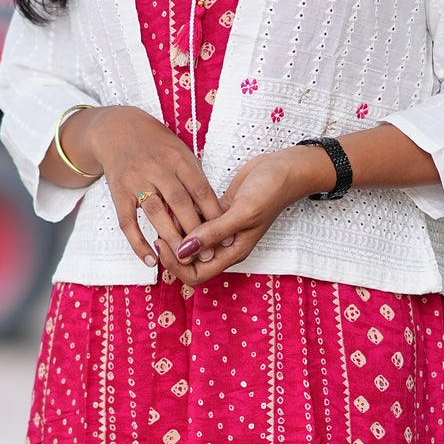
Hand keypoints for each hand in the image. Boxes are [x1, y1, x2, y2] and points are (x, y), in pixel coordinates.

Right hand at [75, 107, 229, 285]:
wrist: (116, 128)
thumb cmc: (157, 145)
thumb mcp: (181, 151)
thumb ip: (196, 178)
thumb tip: (217, 211)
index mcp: (179, 158)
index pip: (201, 189)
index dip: (214, 214)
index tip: (225, 236)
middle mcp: (158, 168)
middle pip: (180, 203)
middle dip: (195, 231)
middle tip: (207, 255)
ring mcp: (136, 180)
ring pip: (156, 213)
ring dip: (170, 238)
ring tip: (183, 260)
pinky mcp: (118, 192)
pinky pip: (128, 222)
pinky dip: (138, 243)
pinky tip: (151, 260)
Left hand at [173, 146, 333, 282]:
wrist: (285, 169)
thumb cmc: (271, 191)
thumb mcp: (243, 212)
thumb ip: (213, 233)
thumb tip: (184, 251)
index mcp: (232, 253)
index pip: (196, 274)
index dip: (176, 265)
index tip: (164, 243)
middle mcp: (225, 246)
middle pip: (189, 262)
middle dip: (171, 252)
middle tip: (157, 231)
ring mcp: (221, 230)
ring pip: (190, 242)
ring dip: (175, 234)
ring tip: (162, 216)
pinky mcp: (218, 213)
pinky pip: (195, 222)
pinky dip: (183, 218)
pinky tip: (172, 204)